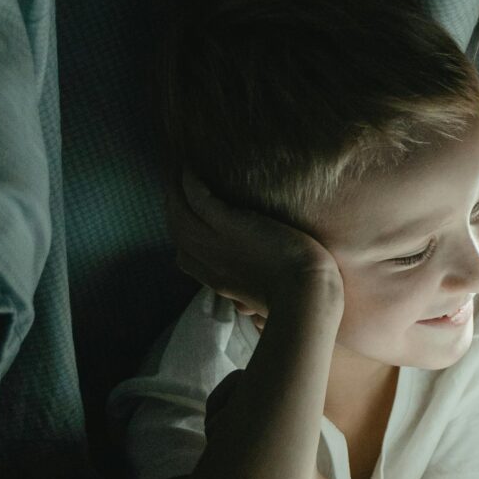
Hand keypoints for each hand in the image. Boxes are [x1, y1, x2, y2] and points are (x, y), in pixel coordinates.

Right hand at [166, 173, 342, 324]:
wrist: (305, 293)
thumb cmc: (295, 297)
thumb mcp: (262, 302)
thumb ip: (248, 298)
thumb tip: (245, 309)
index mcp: (218, 281)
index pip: (186, 258)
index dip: (181, 237)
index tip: (183, 220)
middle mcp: (209, 262)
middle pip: (178, 232)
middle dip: (172, 208)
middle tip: (173, 187)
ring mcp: (216, 243)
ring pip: (182, 214)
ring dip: (175, 191)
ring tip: (178, 171)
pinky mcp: (230, 224)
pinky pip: (199, 200)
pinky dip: (190, 184)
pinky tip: (189, 170)